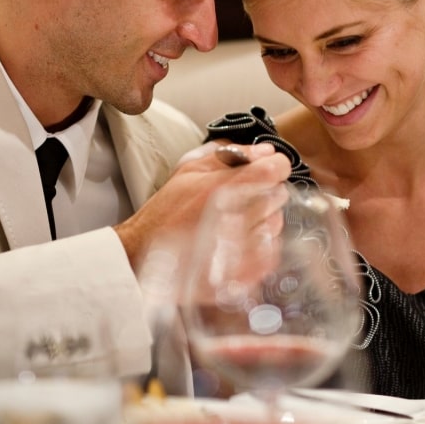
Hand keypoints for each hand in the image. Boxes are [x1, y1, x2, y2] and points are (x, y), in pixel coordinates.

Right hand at [114, 142, 291, 269]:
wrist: (145, 253)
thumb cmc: (165, 211)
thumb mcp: (189, 169)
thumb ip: (230, 154)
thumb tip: (265, 151)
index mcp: (228, 186)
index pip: (278, 168)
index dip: (273, 166)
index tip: (264, 170)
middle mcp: (241, 215)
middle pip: (280, 195)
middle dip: (265, 192)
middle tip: (242, 197)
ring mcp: (246, 247)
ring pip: (277, 224)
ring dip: (262, 220)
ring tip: (236, 222)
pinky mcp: (246, 272)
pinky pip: (271, 251)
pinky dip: (259, 246)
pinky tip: (237, 242)